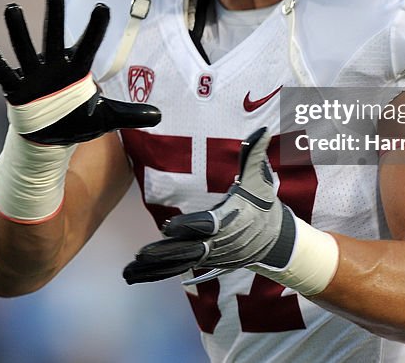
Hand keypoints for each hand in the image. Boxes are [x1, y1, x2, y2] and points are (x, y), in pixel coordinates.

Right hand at [0, 0, 159, 144]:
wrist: (49, 138)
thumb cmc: (76, 120)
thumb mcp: (105, 119)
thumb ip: (130, 114)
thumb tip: (160, 115)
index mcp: (77, 71)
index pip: (88, 45)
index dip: (95, 28)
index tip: (103, 7)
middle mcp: (54, 67)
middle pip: (54, 36)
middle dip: (55, 14)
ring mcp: (34, 76)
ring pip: (25, 48)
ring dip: (18, 30)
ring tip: (12, 7)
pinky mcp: (16, 90)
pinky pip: (2, 72)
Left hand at [123, 127, 295, 283]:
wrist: (276, 239)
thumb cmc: (262, 203)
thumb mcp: (259, 179)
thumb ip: (254, 155)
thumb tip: (262, 130)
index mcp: (231, 222)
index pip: (208, 225)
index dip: (190, 227)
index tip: (170, 228)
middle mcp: (220, 243)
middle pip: (190, 250)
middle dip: (165, 254)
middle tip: (142, 254)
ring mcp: (211, 256)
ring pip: (179, 262)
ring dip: (154, 268)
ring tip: (129, 272)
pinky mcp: (204, 262)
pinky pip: (176, 267)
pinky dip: (156, 272)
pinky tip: (134, 275)